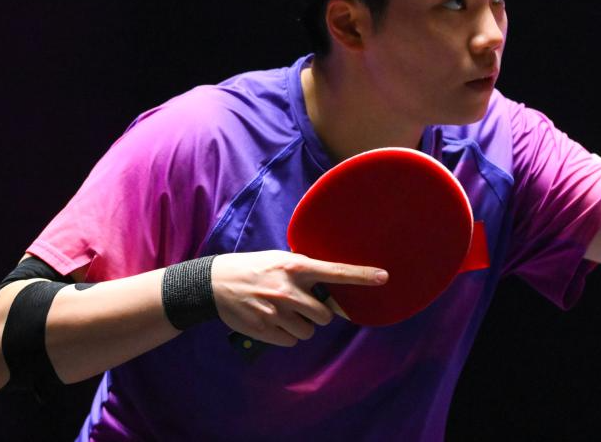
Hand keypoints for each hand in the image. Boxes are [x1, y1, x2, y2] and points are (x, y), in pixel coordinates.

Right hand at [211, 251, 386, 346]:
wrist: (215, 283)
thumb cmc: (254, 268)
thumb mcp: (280, 259)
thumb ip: (306, 270)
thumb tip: (332, 285)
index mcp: (296, 267)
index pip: (336, 272)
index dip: (362, 275)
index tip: (384, 277)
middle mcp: (289, 289)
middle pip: (325, 315)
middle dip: (318, 313)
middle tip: (301, 304)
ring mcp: (277, 311)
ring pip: (309, 331)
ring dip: (301, 325)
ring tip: (282, 311)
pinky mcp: (266, 329)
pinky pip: (292, 340)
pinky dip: (287, 334)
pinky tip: (273, 320)